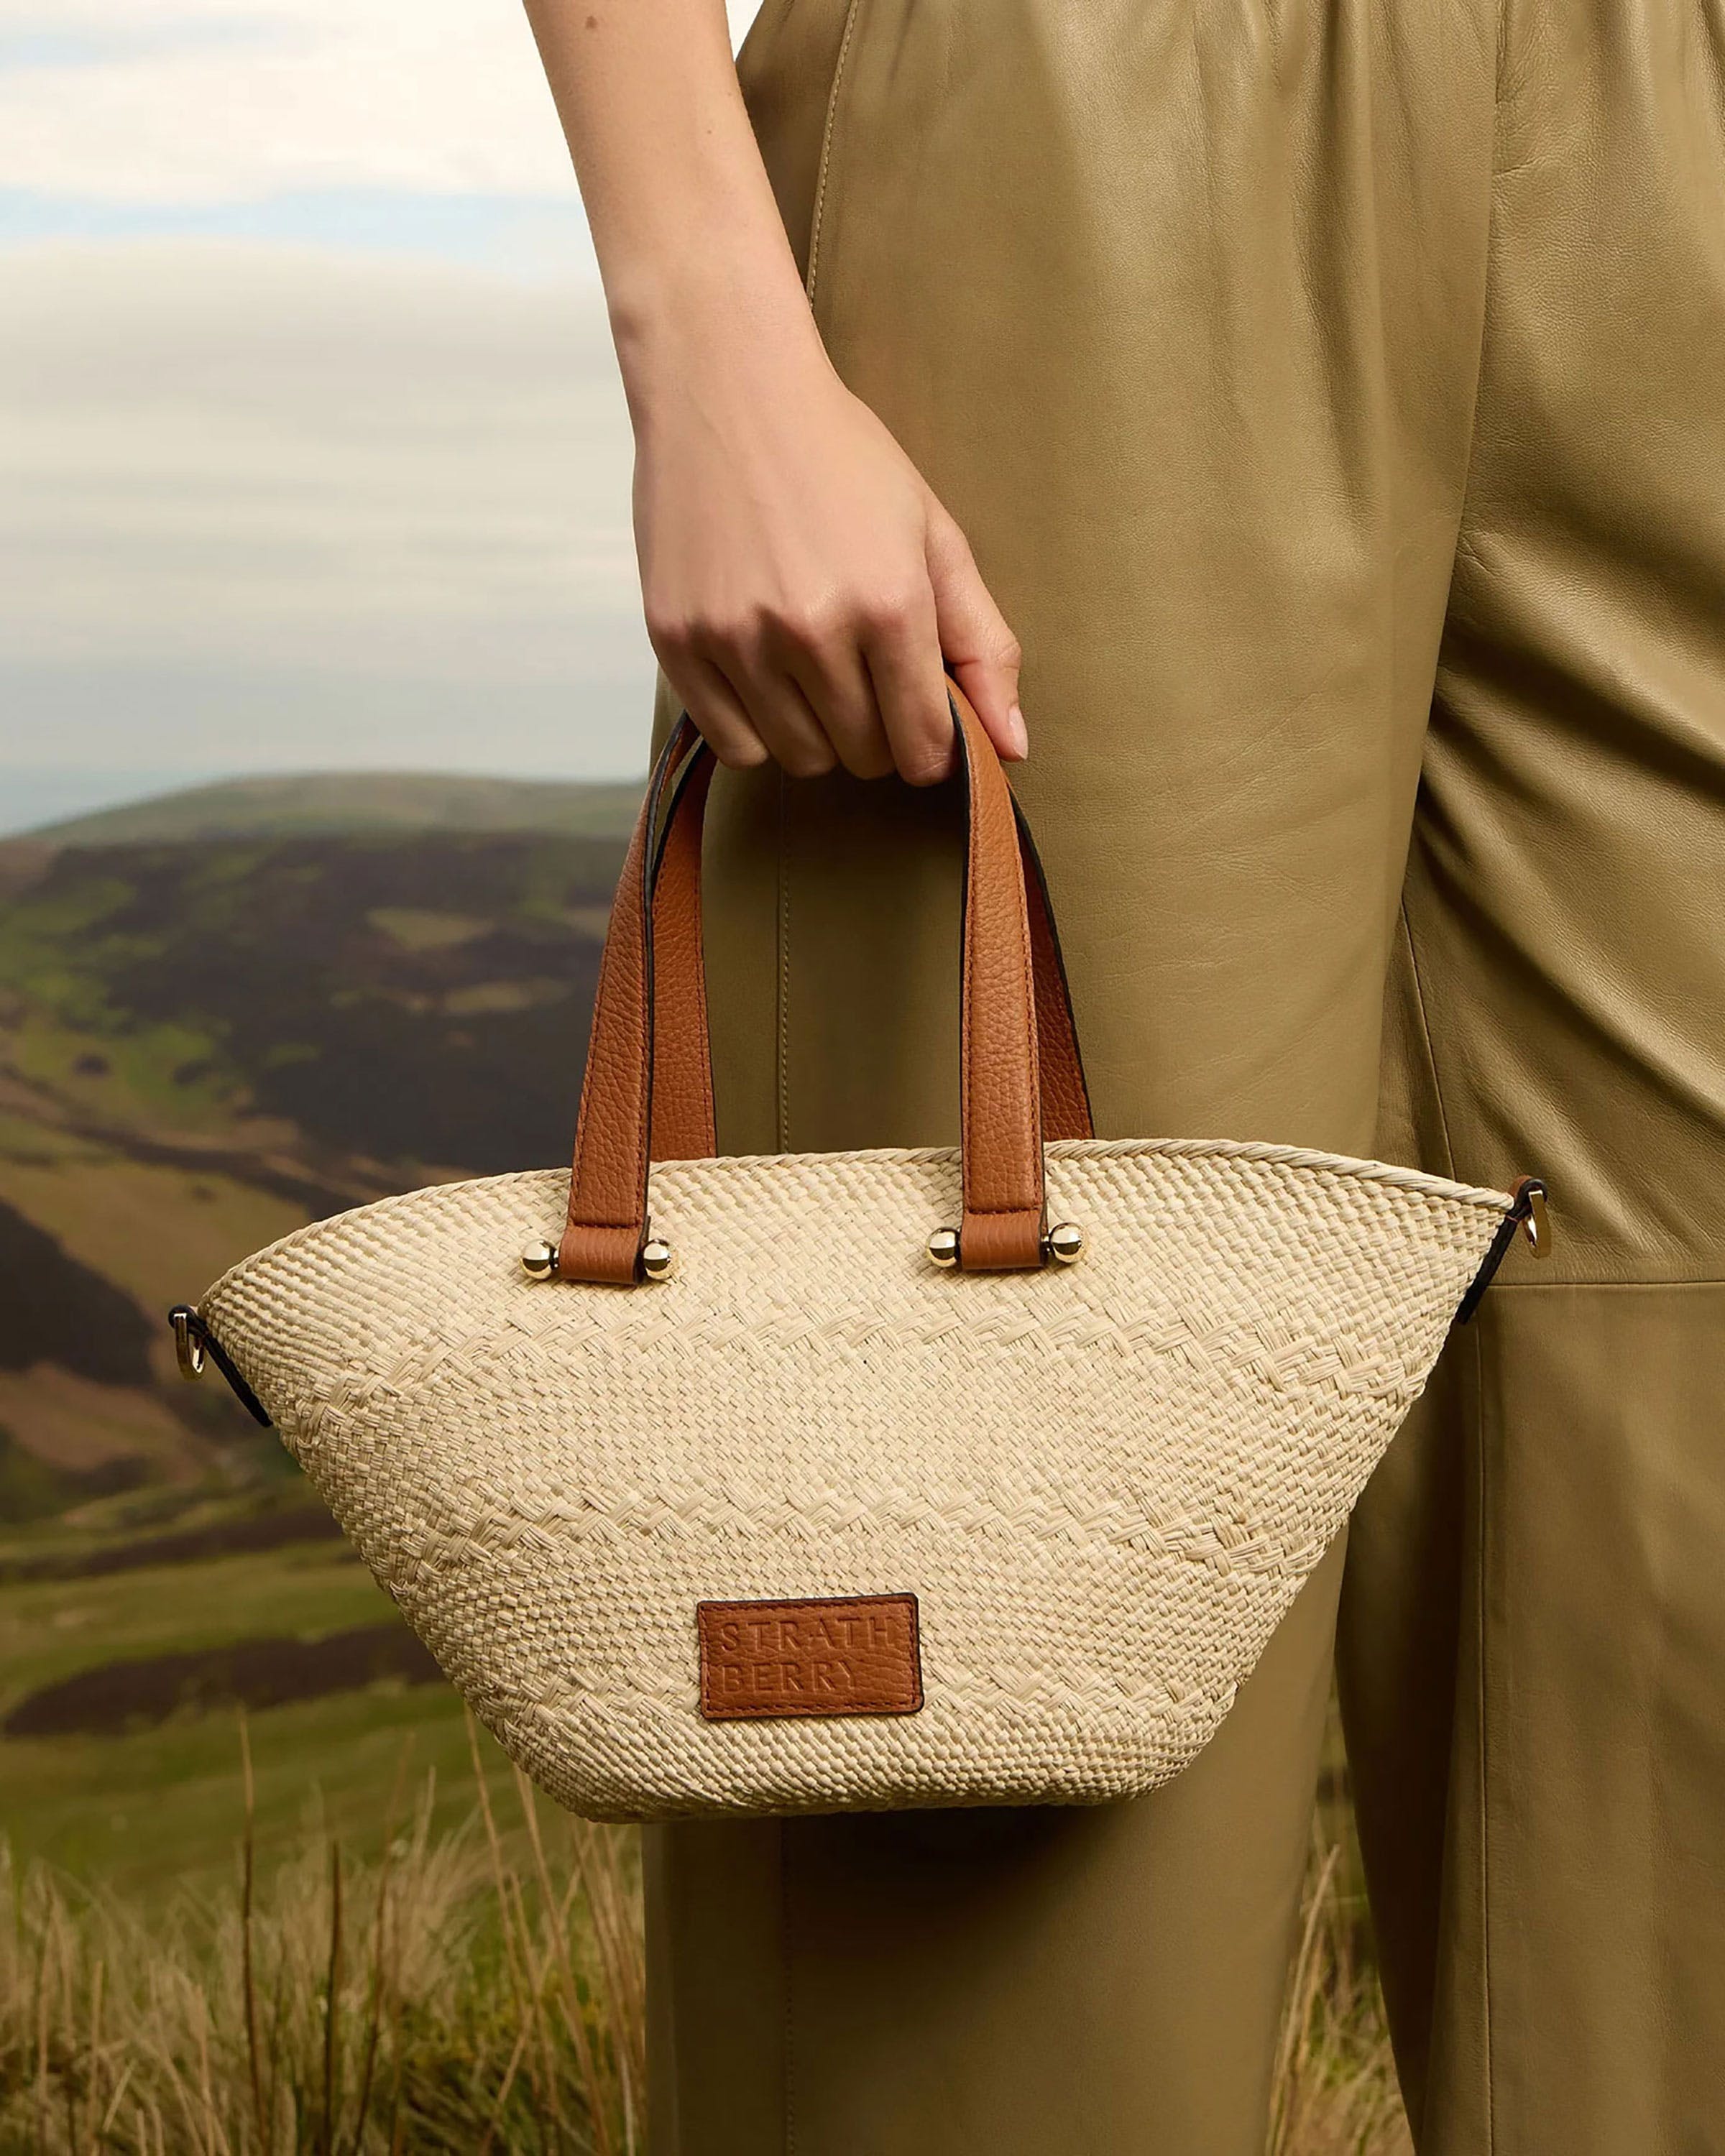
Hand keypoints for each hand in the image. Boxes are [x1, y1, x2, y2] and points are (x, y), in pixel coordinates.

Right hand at [628, 309, 1024, 783]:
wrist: (725, 386)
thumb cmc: (840, 457)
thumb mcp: (932, 535)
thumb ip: (981, 644)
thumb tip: (1014, 748)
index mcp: (890, 602)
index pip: (924, 746)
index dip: (932, 745)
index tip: (921, 720)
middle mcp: (812, 629)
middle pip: (862, 756)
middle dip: (876, 732)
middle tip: (863, 670)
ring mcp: (737, 639)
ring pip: (799, 758)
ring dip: (818, 733)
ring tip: (813, 666)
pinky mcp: (678, 642)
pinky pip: (733, 744)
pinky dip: (757, 729)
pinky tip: (766, 675)